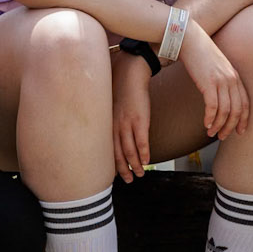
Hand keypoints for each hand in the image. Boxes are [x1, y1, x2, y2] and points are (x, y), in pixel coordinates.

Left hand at [112, 49, 153, 180]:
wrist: (130, 71)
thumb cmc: (121, 86)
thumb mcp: (110, 104)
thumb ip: (112, 118)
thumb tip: (114, 128)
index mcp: (107, 123)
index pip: (106, 149)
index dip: (111, 163)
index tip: (114, 174)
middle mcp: (115, 125)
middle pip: (117, 153)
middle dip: (123, 169)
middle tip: (128, 180)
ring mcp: (127, 123)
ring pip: (129, 150)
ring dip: (134, 165)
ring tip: (139, 175)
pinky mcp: (140, 119)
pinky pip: (141, 140)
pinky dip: (143, 152)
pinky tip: (146, 161)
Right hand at [178, 19, 249, 140]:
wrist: (188, 38)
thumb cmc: (199, 52)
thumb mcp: (216, 67)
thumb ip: (221, 80)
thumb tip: (219, 96)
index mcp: (235, 76)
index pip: (245, 103)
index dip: (243, 120)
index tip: (239, 131)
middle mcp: (231, 79)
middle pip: (237, 110)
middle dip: (230, 126)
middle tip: (222, 136)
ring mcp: (220, 80)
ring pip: (225, 111)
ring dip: (218, 125)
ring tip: (211, 132)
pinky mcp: (208, 82)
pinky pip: (212, 107)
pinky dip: (210, 118)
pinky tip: (205, 123)